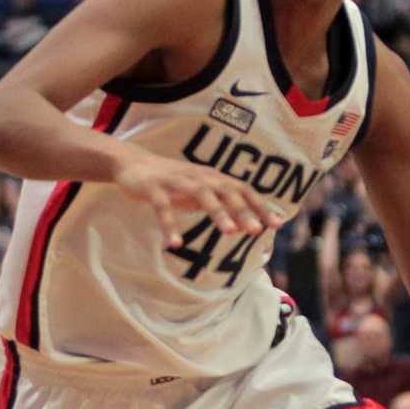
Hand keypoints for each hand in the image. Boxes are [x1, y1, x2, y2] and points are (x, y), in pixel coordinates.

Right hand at [114, 149, 277, 246]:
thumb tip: (246, 226)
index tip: (276, 224)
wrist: (133, 164)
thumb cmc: (172, 181)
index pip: (242, 189)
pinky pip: (163, 208)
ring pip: (201, 194)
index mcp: (211, 177)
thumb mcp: (199, 192)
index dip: (260, 206)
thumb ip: (221, 205)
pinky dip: (169, 225)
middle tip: (255, 230)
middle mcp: (198, 176)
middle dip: (242, 210)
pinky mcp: (154, 188)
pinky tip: (175, 244)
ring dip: (217, 213)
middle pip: (226, 191)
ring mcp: (176, 181)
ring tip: (229, 233)